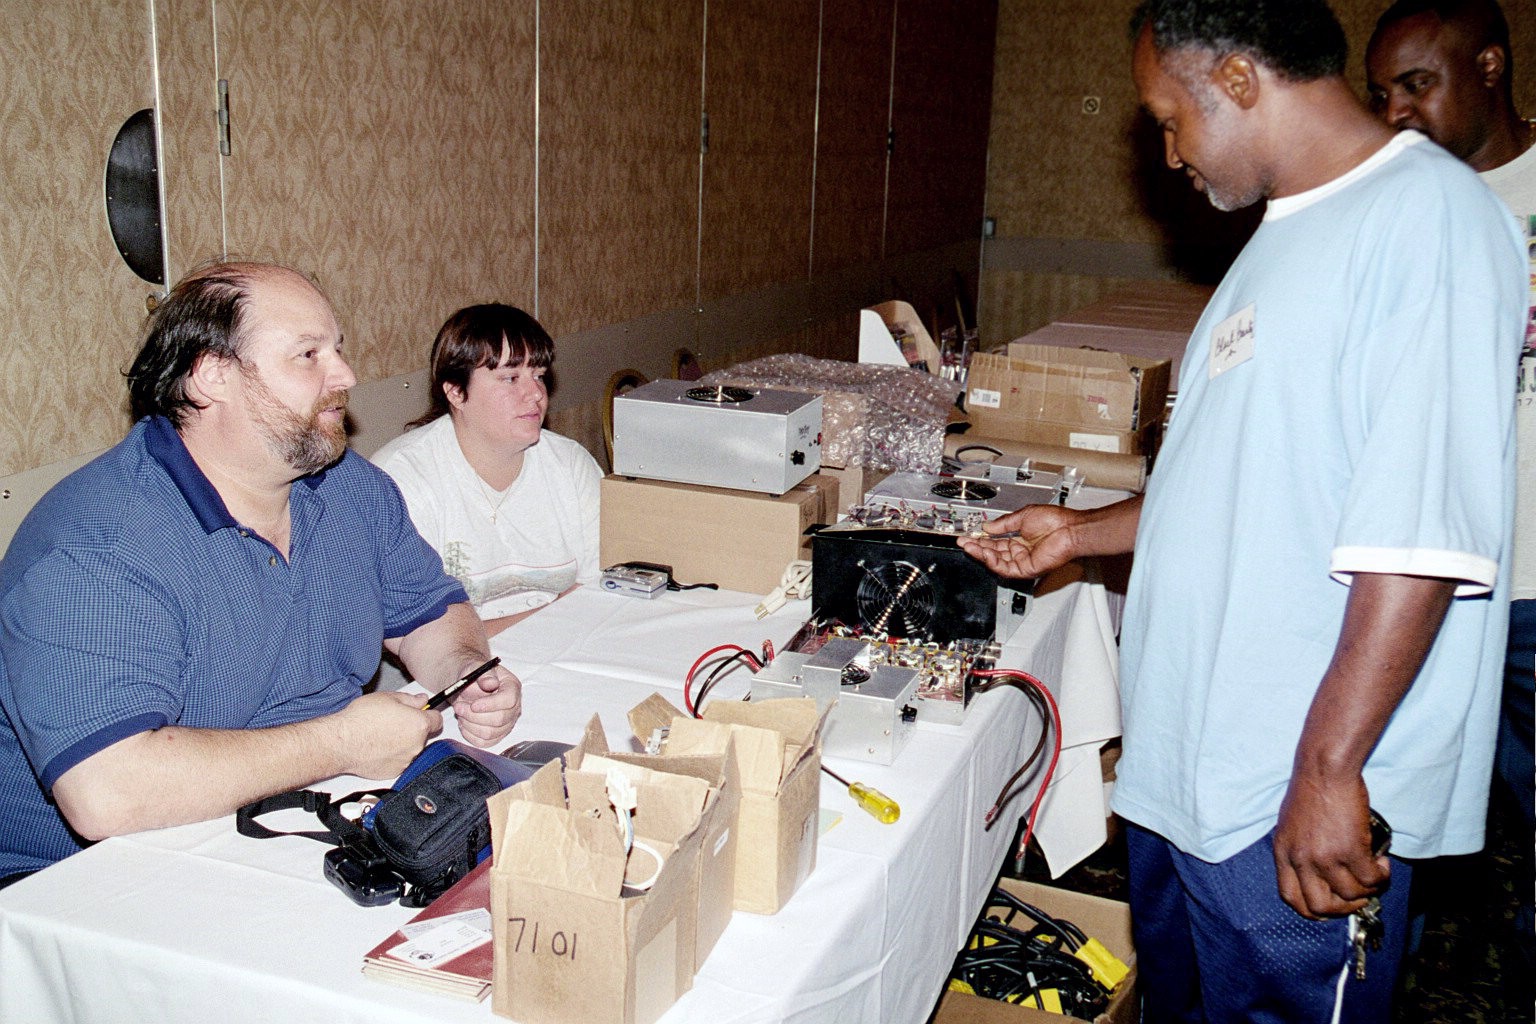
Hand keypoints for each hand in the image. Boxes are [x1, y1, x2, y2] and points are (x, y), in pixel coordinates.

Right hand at [335, 691, 442, 778]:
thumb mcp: (388, 698)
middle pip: (423, 736)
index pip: (437, 720)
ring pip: (411, 749)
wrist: (341, 742)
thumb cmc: (361, 719)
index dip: (429, 715)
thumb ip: (410, 699)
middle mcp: (417, 745)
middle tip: (394, 722)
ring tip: (382, 735)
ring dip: (402, 743)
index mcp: (419, 724)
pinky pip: (398, 762)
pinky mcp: (393, 772)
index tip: (421, 714)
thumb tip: (421, 700)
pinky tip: (377, 748)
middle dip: (413, 729)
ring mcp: (406, 760)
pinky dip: (391, 756)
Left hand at [450, 662, 521, 746]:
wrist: (467, 685)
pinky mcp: (496, 735)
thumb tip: (490, 683)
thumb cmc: (473, 676)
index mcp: (512, 687)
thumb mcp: (476, 667)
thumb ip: (484, 675)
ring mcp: (507, 723)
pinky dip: (470, 735)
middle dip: (475, 716)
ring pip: (490, 733)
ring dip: (470, 725)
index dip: (491, 705)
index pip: (509, 700)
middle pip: (500, 719)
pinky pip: (484, 742)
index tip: (473, 705)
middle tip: (459, 707)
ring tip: (461, 713)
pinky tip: (464, 723)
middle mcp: (513, 707)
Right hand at [957, 504, 1083, 578]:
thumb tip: (987, 526)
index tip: (970, 534)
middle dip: (977, 547)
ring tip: (969, 547)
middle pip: (993, 552)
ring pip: (997, 561)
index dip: (981, 538)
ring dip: (982, 554)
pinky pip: (1005, 569)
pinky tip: (985, 554)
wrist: (1069, 529)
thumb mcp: (1022, 516)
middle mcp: (1020, 550)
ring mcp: (1023, 560)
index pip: (995, 540)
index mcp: (1020, 537)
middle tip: (964, 542)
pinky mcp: (1027, 569)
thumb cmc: (1055, 521)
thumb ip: (1003, 524)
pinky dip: (993, 562)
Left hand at [1273, 770, 1387, 918]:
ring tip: (1374, 874)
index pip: (1291, 897)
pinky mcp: (1350, 849)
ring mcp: (1324, 856)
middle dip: (1342, 908)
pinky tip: (1381, 862)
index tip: (1330, 906)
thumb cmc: (1311, 790)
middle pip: (1319, 907)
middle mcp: (1300, 859)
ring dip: (1367, 890)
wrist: (1325, 769)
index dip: (1313, 909)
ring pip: (1350, 896)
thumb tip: (1319, 875)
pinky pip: (1370, 879)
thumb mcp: (1291, 824)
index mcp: (1283, 852)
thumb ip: (1299, 850)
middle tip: (1357, 896)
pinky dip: (1380, 876)